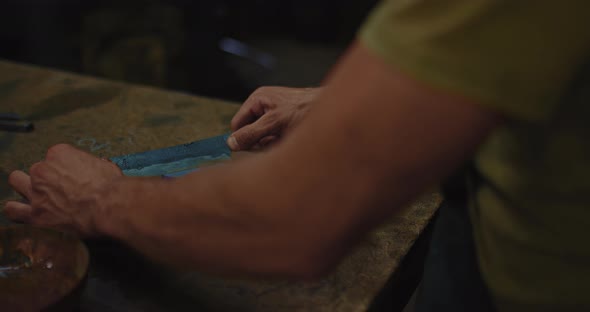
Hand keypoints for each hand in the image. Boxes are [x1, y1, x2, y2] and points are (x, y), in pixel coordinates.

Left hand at [4, 144, 122, 236]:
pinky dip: (16, 209)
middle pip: (37, 169)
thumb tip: (98, 165)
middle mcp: (43, 169)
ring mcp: (36, 191)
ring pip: (17, 181)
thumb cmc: (112, 185)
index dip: (65, 167)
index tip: (75, 176)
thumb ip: (96, 165)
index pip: (55, 156)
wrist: (109, 206)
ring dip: (25, 186)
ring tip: (37, 194)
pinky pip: (13, 210)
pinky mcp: (35, 214)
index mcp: (60, 153)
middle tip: (59, 187)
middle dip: (46, 177)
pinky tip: (24, 211)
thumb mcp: (106, 167)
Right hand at [227, 86, 320, 150]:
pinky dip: (281, 143)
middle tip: (276, 140)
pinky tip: (292, 139)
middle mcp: (264, 105)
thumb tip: (231, 143)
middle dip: (261, 142)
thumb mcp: (274, 122)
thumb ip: (251, 133)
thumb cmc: (306, 110)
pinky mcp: (285, 124)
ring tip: (287, 138)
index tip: (254, 147)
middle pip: (250, 133)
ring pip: (263, 138)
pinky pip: (275, 139)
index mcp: (257, 99)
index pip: (237, 124)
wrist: (334, 110)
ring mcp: (275, 115)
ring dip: (272, 143)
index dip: (243, 138)